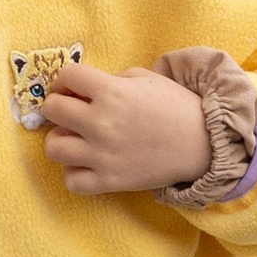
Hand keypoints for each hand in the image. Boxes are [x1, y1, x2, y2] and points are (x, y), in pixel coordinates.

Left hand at [40, 64, 212, 197]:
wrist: (203, 143)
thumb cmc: (176, 106)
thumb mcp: (145, 79)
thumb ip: (111, 80)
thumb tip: (83, 90)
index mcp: (111, 91)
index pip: (67, 75)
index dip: (66, 79)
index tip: (73, 87)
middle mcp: (101, 122)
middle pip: (52, 110)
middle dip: (59, 106)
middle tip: (71, 111)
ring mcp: (103, 154)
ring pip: (53, 148)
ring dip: (61, 140)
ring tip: (76, 139)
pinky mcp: (110, 181)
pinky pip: (72, 181)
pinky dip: (74, 173)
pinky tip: (87, 164)